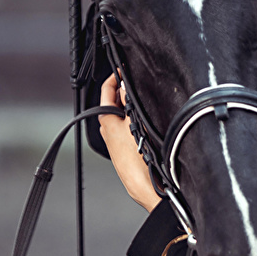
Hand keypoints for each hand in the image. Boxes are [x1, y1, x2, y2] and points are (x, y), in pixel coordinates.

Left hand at [98, 73, 160, 211]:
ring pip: (123, 115)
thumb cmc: (138, 157)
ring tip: (148, 102)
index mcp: (106, 119)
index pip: (107, 90)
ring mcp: (116, 140)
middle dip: (127, 92)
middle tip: (141, 83)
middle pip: (115, 102)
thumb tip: (124, 84)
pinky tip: (150, 123)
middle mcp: (108, 129)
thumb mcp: (135, 121)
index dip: (115, 76)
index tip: (124, 68)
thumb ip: (129, 100)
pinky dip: (137, 121)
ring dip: (133, 107)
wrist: (145, 187)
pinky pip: (129, 127)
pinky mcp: (126, 149)